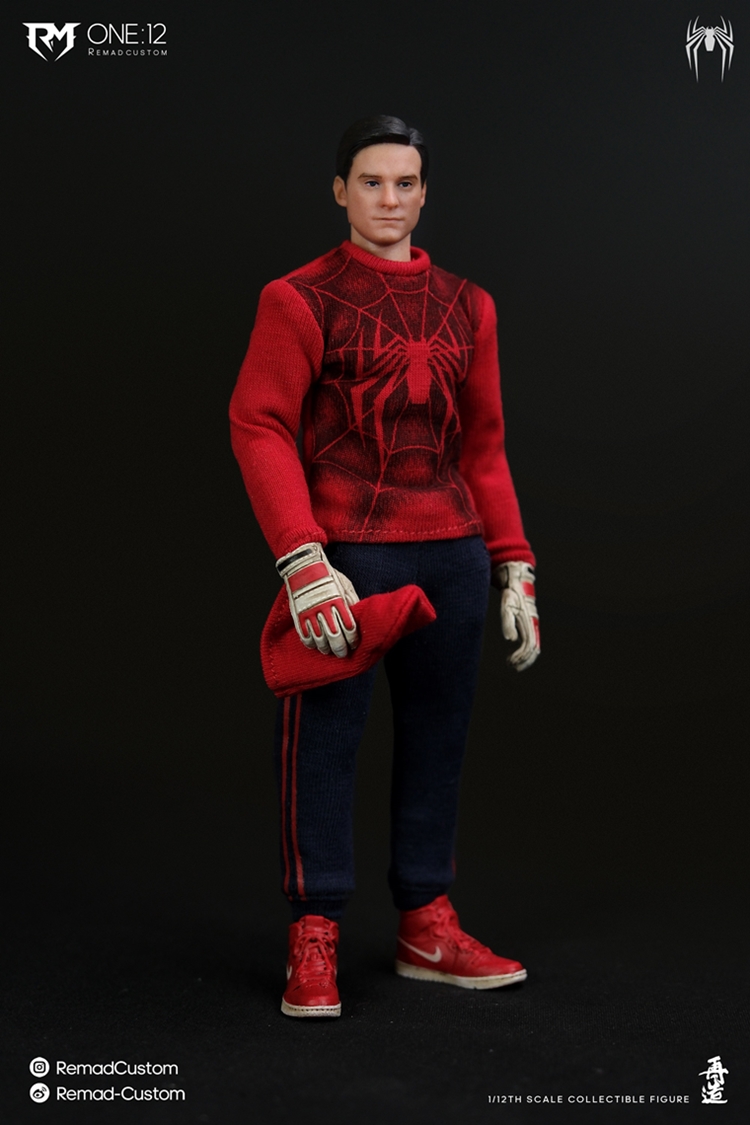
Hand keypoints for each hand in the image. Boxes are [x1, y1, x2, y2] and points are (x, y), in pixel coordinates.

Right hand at [276, 542, 358, 657]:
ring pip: (319, 639)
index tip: (354, 644)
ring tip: (329, 651)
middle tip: (343, 654)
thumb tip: (358, 617)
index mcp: (338, 602)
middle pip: (335, 637)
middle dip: (340, 649)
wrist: (304, 566)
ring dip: (326, 648)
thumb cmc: (327, 574)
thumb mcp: (346, 585)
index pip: (349, 628)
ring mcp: (310, 613)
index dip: (352, 639)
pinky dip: (310, 643)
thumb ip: (352, 602)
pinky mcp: (298, 615)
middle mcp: (324, 609)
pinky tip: (315, 645)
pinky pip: (304, 635)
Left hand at [493, 561, 539, 671]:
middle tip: (511, 666)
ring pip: (533, 646)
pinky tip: (515, 656)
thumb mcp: (507, 605)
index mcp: (530, 622)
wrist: (517, 578)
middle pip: (533, 649)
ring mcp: (531, 623)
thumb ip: (508, 622)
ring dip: (524, 657)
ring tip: (511, 664)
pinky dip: (524, 651)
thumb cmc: (512, 592)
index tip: (511, 663)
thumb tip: (510, 639)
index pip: (530, 645)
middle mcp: (533, 624)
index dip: (523, 657)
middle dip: (524, 660)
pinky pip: (530, 641)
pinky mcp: (527, 622)